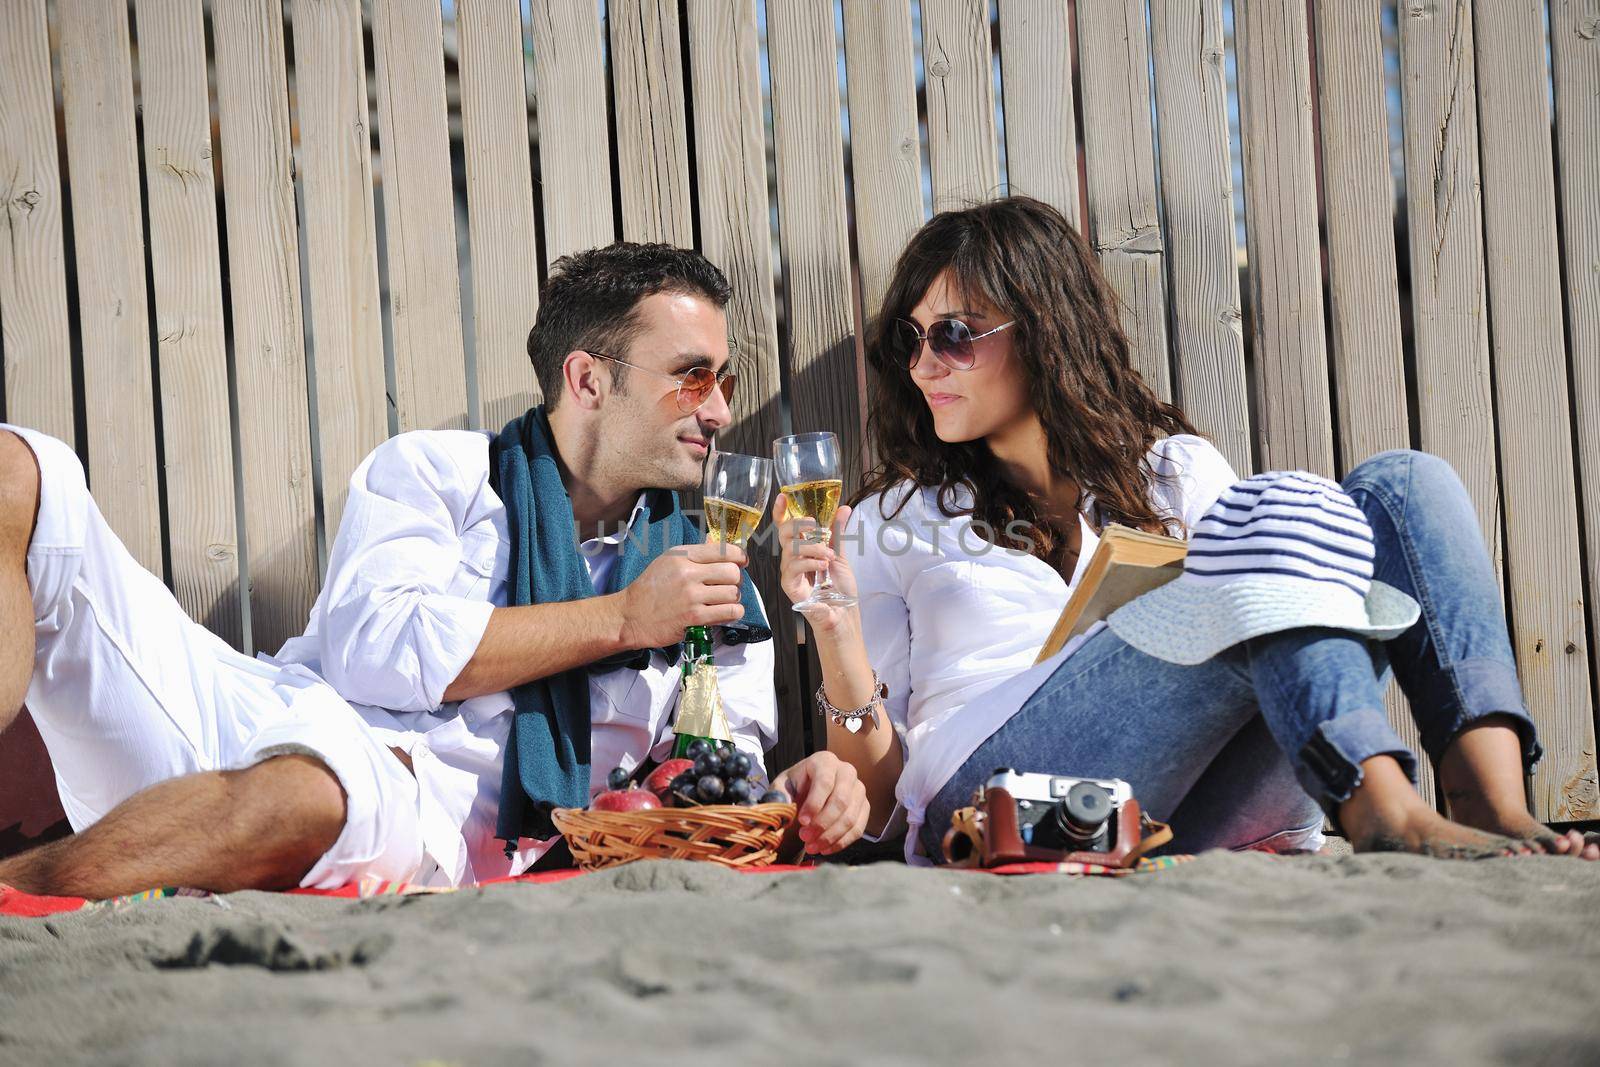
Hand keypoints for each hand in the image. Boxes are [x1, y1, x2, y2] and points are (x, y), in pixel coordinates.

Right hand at [616, 541, 747, 648]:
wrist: (630, 616)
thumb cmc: (650, 588)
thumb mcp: (668, 561)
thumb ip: (695, 553)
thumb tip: (719, 542)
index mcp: (682, 556)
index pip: (723, 550)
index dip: (740, 557)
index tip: (742, 562)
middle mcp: (688, 573)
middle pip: (732, 572)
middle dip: (736, 580)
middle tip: (729, 585)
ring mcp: (691, 597)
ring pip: (733, 593)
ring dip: (734, 598)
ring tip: (723, 601)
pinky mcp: (694, 618)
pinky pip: (730, 612)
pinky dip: (733, 613)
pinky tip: (724, 612)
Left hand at [771, 751, 869, 855]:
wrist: (808, 793)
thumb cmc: (794, 788)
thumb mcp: (781, 787)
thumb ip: (779, 796)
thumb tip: (783, 810)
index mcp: (825, 761)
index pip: (824, 782)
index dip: (814, 804)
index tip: (801, 821)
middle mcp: (847, 771)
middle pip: (841, 801)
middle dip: (822, 824)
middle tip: (805, 838)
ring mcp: (859, 789)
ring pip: (850, 818)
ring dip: (830, 837)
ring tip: (811, 847)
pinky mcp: (864, 807)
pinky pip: (858, 828)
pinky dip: (841, 842)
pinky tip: (825, 849)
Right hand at [772, 496, 857, 633]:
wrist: (843, 614)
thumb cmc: (840, 589)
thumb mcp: (840, 554)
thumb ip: (838, 532)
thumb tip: (844, 508)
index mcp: (802, 550)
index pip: (786, 527)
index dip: (781, 512)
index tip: (783, 497)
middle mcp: (792, 559)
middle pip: (783, 533)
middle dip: (798, 525)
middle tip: (816, 526)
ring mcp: (789, 573)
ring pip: (790, 549)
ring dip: (813, 547)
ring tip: (829, 555)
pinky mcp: (790, 586)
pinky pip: (793, 567)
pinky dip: (810, 562)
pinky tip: (823, 565)